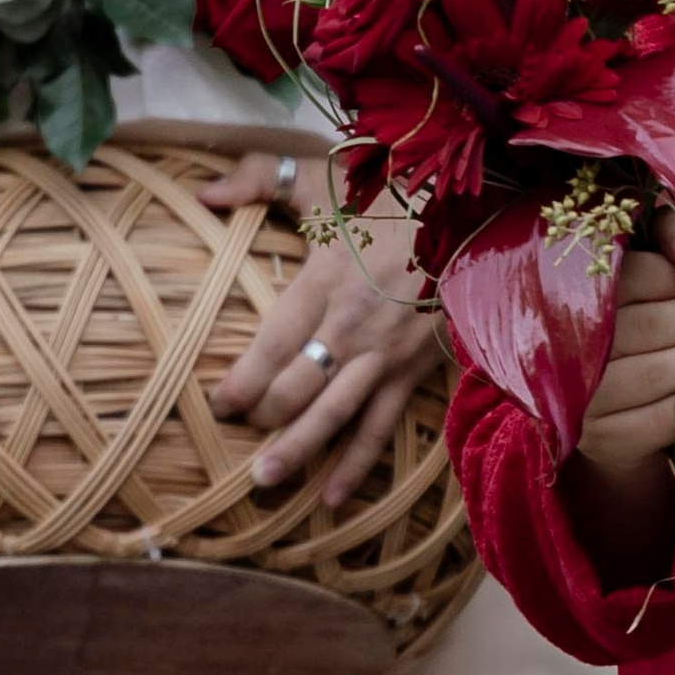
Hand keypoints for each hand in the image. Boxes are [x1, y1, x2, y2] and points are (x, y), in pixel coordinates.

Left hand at [204, 156, 446, 509]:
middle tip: (237, 443)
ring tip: (265, 482)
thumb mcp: (323, 177)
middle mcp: (351, 326)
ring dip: (299, 452)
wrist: (472, 207)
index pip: (271, 345)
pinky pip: (381, 426)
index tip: (216, 404)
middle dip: (263, 421)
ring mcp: (385, 354)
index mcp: (323, 281)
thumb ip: (258, 178)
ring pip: (334, 414)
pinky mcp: (414, 371)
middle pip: (296, 387)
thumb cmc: (390, 195)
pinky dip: (358, 464)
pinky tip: (333, 498)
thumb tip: (202, 195)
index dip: (240, 382)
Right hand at [572, 202, 674, 477]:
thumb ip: (670, 232)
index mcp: (568, 291)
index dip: (673, 276)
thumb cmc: (634, 306)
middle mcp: (562, 345)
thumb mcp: (646, 254)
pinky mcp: (598, 438)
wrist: (605, 396)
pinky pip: (657, 421)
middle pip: (641, 328)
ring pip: (651, 375)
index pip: (623, 280)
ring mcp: (577, 398)